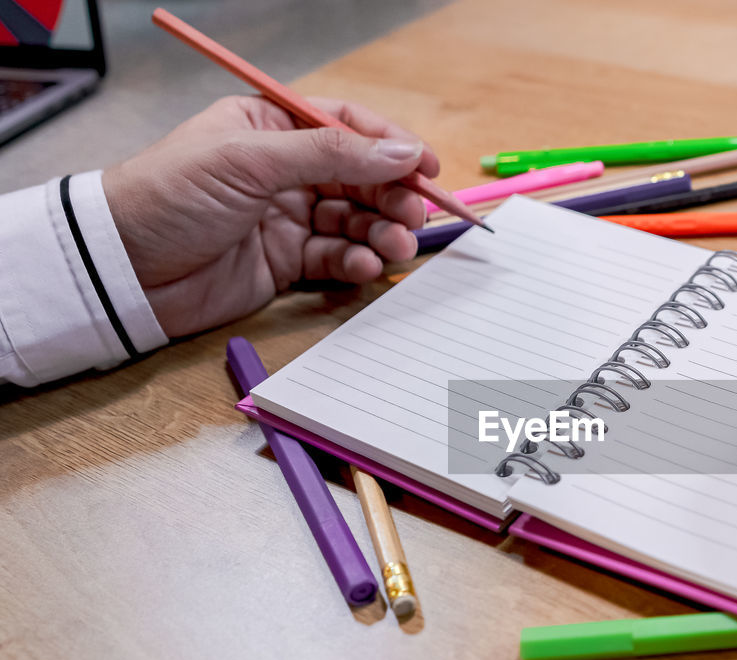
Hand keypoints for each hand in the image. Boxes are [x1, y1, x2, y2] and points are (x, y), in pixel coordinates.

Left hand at [102, 96, 436, 337]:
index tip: (426, 166)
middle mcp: (284, 170)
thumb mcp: (250, 161)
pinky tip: (367, 264)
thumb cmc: (169, 197)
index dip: (390, 145)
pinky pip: (338, 256)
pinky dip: (359, 261)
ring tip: (397, 245)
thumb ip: (330, 155)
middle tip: (414, 213)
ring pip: (357, 219)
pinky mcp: (287, 261)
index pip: (346, 126)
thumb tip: (400, 152)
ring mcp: (288, 216)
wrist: (123, 269)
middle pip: (361, 175)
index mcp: (271, 127)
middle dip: (393, 194)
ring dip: (384, 231)